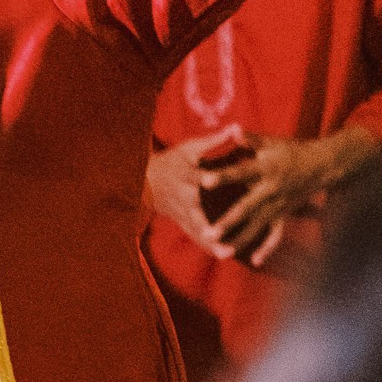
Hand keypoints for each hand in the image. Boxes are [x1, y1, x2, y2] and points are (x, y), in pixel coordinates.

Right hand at [146, 128, 252, 255]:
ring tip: (227, 254)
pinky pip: (196, 236)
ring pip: (196, 231)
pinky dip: (208, 246)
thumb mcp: (190, 148)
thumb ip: (214, 141)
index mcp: (187, 177)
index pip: (200, 179)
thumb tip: (236, 126)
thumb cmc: (172, 160)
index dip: (207, 180)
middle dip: (209, 228)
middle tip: (222, 237)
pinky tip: (223, 255)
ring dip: (210, 244)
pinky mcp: (183, 222)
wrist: (146, 180)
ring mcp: (182, 213)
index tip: (212, 183)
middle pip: (197, 215)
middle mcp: (184, 198)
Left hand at [205, 128, 381, 264]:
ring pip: (257, 226)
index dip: (223, 176)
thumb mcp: (272, 142)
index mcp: (265, 168)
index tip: (203, 181)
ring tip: (221, 253)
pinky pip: (277, 235)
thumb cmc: (291, 151)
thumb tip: (233, 129)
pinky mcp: (285, 216)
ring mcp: (278, 206)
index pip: (240, 172)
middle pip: (246, 208)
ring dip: (240, 240)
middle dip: (227, 221)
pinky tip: (254, 261)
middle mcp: (271, 190)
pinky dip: (267, 248)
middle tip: (207, 233)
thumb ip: (251, 139)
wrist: (323, 165)